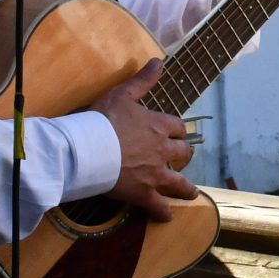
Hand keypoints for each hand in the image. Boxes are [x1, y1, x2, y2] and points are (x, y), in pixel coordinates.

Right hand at [91, 57, 200, 220]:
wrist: (88, 149)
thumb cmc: (103, 119)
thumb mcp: (123, 93)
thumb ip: (143, 79)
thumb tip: (159, 60)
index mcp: (159, 125)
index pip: (178, 127)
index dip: (177, 130)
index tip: (176, 133)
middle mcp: (163, 150)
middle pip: (183, 153)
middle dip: (183, 155)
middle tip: (181, 158)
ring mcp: (155, 173)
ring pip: (178, 182)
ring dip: (185, 188)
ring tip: (190, 193)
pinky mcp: (143, 192)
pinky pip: (157, 206)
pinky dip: (163, 212)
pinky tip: (167, 217)